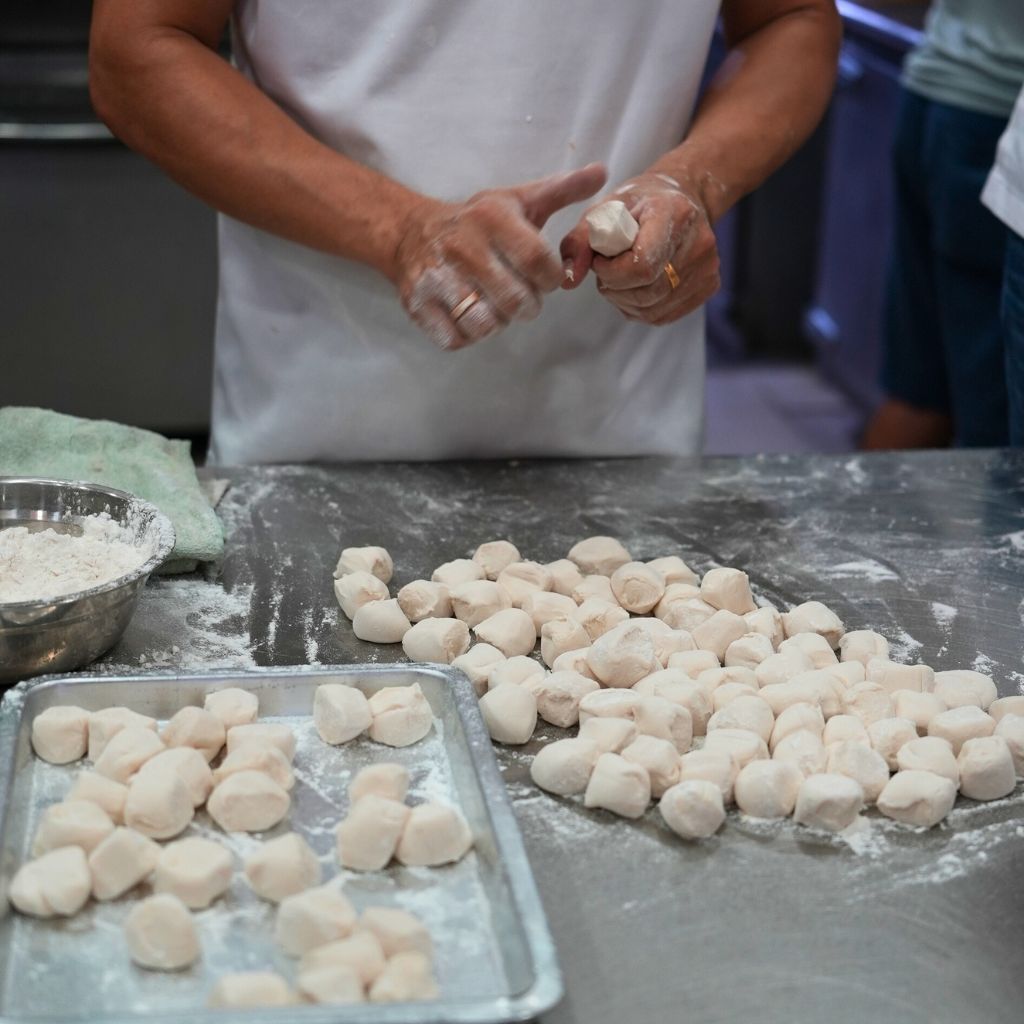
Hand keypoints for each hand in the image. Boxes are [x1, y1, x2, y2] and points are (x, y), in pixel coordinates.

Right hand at [391, 163, 606, 349]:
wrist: (411, 233)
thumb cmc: (477, 222)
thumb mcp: (519, 200)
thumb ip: (562, 190)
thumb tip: (602, 172)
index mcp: (491, 218)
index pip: (537, 262)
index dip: (551, 279)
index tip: (546, 278)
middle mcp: (462, 246)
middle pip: (515, 300)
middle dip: (528, 306)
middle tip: (523, 298)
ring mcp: (436, 277)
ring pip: (486, 324)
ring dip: (498, 322)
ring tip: (495, 306)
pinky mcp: (418, 304)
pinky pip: (456, 338)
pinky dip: (469, 335)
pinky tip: (470, 316)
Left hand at [560, 172, 719, 325]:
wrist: (679, 199)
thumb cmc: (637, 204)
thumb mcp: (603, 210)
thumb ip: (580, 241)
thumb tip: (568, 280)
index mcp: (674, 214)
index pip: (642, 266)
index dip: (612, 273)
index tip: (600, 261)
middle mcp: (698, 242)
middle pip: (647, 292)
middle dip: (615, 288)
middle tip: (606, 271)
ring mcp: (707, 267)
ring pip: (653, 309)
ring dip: (625, 300)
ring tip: (620, 277)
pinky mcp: (709, 285)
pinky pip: (663, 315)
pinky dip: (640, 308)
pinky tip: (635, 287)